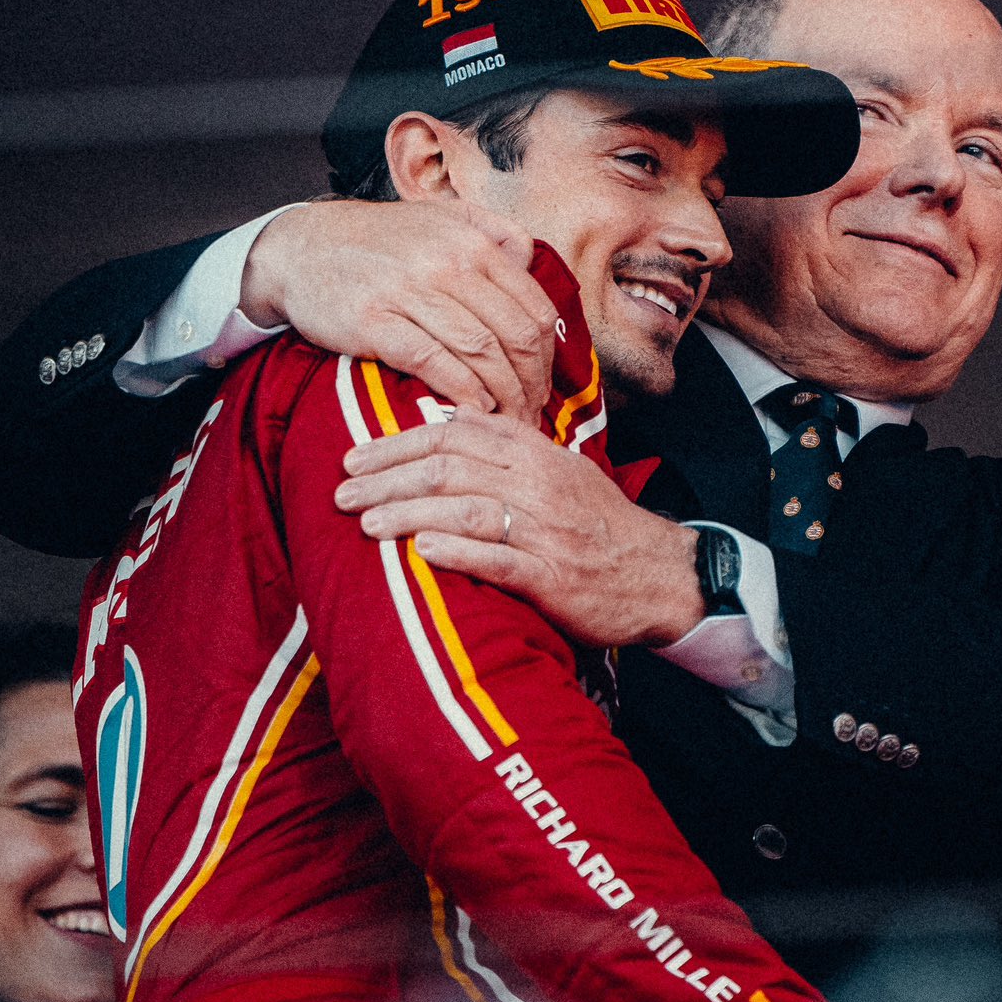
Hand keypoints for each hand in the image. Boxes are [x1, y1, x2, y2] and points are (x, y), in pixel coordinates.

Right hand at [240, 197, 556, 422]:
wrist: (302, 247)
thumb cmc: (378, 241)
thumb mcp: (440, 219)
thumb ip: (492, 233)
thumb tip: (531, 265)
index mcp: (472, 242)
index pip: (533, 307)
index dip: (547, 357)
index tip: (544, 386)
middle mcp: (447, 262)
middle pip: (515, 335)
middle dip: (532, 384)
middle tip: (533, 413)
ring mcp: (409, 290)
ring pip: (481, 352)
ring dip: (503, 397)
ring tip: (509, 422)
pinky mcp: (374, 320)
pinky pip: (434, 362)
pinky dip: (463, 392)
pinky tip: (474, 411)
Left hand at [335, 408, 705, 649]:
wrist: (661, 574)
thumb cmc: (600, 525)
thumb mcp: (559, 470)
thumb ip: (507, 448)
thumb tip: (447, 423)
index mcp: (535, 454)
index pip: (453, 435)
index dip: (397, 443)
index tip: (355, 456)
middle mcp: (538, 485)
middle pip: (449, 469)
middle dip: (387, 479)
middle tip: (341, 492)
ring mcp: (546, 531)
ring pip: (465, 511)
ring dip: (409, 516)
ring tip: (365, 523)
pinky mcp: (553, 578)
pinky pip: (498, 560)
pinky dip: (457, 554)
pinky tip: (420, 554)